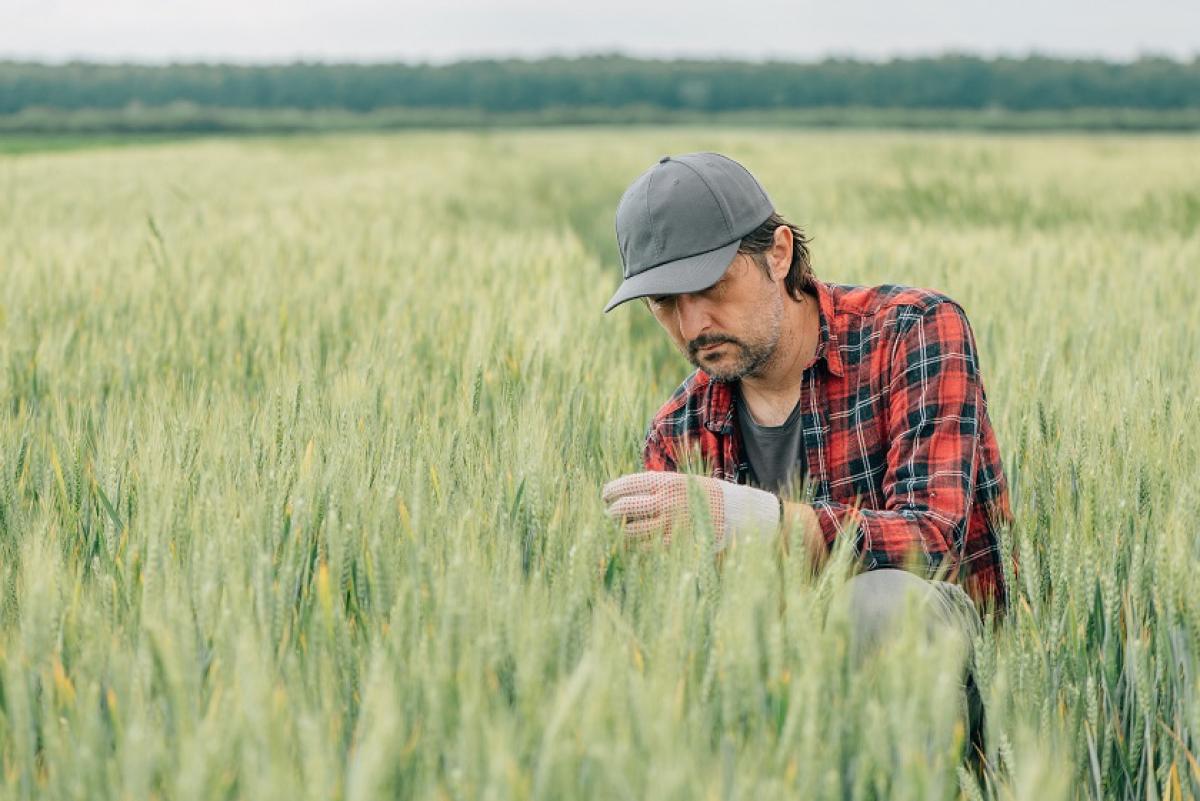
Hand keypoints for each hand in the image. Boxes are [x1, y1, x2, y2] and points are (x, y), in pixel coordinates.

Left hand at [601, 471, 780, 549]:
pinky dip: (637, 545)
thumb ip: (658, 486)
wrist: (740, 515)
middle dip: (611, 512)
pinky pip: (647, 547)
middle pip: (624, 509)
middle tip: (608, 513)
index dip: (610, 491)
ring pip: (631, 531)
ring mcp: (670, 525)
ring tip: (619, 528)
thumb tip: (627, 492)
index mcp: (667, 482)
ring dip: (620, 530)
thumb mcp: (685, 481)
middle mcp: (666, 502)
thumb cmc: (708, 496)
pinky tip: (635, 542)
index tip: (605, 495)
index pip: (626, 485)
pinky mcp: (677, 544)